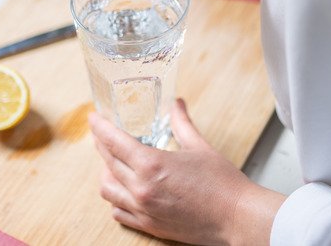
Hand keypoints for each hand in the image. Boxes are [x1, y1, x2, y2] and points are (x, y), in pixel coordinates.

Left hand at [89, 98, 284, 244]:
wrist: (237, 218)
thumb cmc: (223, 184)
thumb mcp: (199, 146)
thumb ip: (182, 123)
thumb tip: (176, 104)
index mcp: (152, 165)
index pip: (113, 141)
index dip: (100, 127)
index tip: (93, 118)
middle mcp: (141, 188)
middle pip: (107, 162)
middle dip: (102, 145)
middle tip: (102, 134)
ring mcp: (143, 210)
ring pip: (107, 189)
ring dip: (106, 173)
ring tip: (113, 163)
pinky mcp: (149, 226)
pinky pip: (118, 212)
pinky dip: (115, 199)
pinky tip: (123, 190)